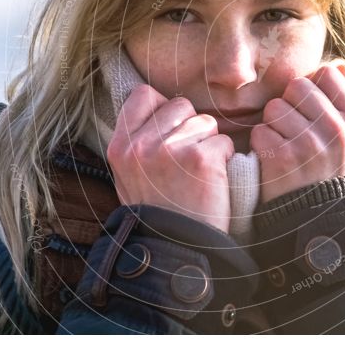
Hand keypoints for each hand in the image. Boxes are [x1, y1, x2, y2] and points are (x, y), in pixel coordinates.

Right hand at [106, 85, 233, 232]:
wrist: (175, 250)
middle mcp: (141, 145)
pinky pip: (223, 142)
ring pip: (205, 122)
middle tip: (188, 159)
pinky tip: (213, 181)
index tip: (170, 129)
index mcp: (120, 145)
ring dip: (209, 143)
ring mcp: (170, 150)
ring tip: (199, 174)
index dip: (163, 108)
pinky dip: (225, 159)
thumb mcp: (129, 176)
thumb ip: (137, 141)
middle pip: (180, 106)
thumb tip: (155, 107)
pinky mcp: (200, 159)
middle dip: (191, 127)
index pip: (143, 95)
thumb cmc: (157, 212)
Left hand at [250, 59, 344, 203]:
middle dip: (289, 105)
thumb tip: (339, 64)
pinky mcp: (283, 159)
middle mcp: (337, 130)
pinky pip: (260, 131)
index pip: (327, 75)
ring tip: (286, 150)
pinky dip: (261, 147)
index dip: (312, 89)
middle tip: (293, 132)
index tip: (310, 111)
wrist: (318, 224)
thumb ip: (343, 100)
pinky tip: (274, 163)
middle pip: (297, 86)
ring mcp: (310, 144)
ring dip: (273, 127)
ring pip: (274, 108)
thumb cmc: (330, 175)